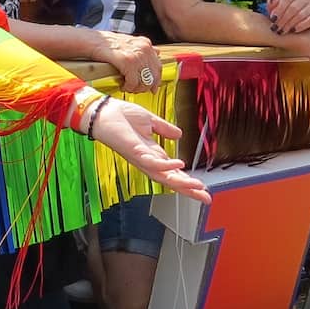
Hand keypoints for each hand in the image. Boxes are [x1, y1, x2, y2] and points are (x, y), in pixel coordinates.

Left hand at [85, 98, 209, 201]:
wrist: (104, 111)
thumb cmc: (122, 115)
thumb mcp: (150, 121)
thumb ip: (165, 129)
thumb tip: (179, 135)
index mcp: (153, 154)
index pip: (174, 171)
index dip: (188, 180)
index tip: (203, 189)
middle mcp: (148, 160)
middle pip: (171, 180)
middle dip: (189, 189)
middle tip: (205, 197)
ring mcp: (141, 159)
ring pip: (164, 176)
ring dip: (181, 182)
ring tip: (197, 185)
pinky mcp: (134, 152)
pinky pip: (152, 162)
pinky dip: (166, 165)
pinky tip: (179, 164)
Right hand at [88, 31, 163, 92]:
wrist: (92, 40)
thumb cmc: (107, 43)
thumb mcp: (129, 42)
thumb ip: (143, 48)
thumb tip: (157, 53)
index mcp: (146, 44)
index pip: (158, 66)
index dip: (156, 80)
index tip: (153, 88)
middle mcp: (144, 49)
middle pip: (153, 76)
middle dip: (146, 87)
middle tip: (137, 90)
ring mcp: (136, 55)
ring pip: (144, 81)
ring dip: (136, 88)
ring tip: (128, 88)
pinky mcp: (127, 62)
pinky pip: (133, 82)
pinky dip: (128, 87)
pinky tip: (122, 86)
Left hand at [265, 0, 309, 35]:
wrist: (306, 16)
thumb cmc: (287, 11)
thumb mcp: (278, 7)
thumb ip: (273, 4)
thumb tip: (273, 0)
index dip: (278, 10)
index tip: (272, 19)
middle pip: (293, 8)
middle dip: (283, 19)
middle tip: (276, 28)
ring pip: (300, 15)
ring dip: (289, 24)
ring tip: (282, 31)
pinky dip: (300, 26)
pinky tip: (293, 30)